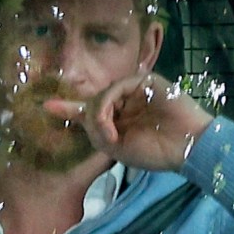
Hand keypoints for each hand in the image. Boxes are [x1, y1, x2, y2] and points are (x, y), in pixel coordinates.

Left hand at [43, 72, 213, 171]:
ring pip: (102, 96)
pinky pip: (116, 88)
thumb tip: (82, 115)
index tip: (46, 107)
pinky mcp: (144, 81)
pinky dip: (108, 106)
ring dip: (99, 117)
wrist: (187, 147)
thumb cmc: (155, 152)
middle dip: (91, 120)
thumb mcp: (117, 148)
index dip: (69, 109)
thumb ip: (97, 131)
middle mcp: (125, 103)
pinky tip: (113, 125)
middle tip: (104, 136)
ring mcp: (135, 91)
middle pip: (93, 103)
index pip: (91, 111)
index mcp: (120, 120)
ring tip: (111, 136)